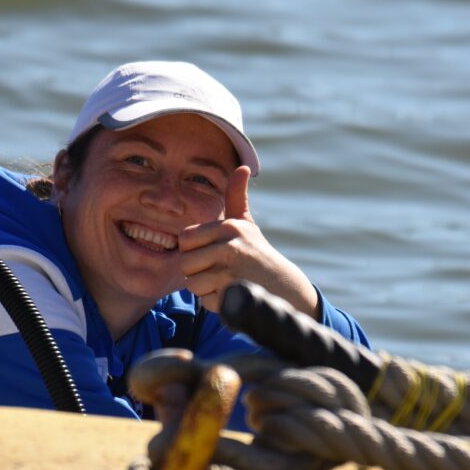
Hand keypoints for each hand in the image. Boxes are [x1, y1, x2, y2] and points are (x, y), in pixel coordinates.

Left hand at [178, 166, 318, 317]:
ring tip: (226, 282)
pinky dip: (216, 303)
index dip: (193, 250)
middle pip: (185, 263)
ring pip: (193, 284)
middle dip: (197, 271)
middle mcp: (231, 246)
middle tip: (219, 270)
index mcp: (228, 227)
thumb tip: (242, 166)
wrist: (284, 287)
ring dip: (206, 289)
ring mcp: (233, 271)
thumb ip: (236, 196)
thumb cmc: (257, 253)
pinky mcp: (234, 295)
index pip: (185, 239)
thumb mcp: (246, 224)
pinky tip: (232, 294)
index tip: (211, 253)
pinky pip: (206, 302)